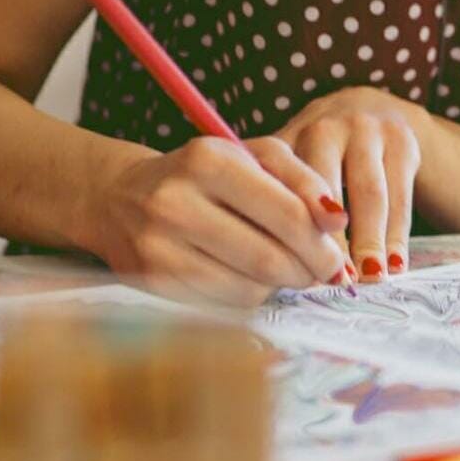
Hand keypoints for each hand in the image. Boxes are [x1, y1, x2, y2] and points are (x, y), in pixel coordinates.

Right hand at [90, 136, 352, 306]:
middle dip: (308, 272)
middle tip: (323, 274)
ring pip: (248, 288)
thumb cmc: (204, 174)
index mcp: (208, 160)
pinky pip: (221, 304)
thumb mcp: (254, 156)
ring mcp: (158, 247)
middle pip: (269, 258)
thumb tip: (338, 220)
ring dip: (280, 287)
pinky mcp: (150, 283)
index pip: (286, 213)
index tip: (338, 257)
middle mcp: (175, 203)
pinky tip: (250, 279)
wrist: (121, 197)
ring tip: (287, 271)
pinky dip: (248, 297)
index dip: (322, 243)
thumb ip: (302, 179)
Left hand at [274, 87, 427, 281]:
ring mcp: (365, 131)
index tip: (295, 273)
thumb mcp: (288, 167)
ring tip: (370, 279)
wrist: (373, 107)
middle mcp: (323, 128)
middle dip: (331, 241)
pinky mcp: (401, 140)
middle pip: (326, 189)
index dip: (288, 231)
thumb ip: (272, 206)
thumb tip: (261, 273)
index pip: (281, 190)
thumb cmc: (317, 156)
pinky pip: (399, 194)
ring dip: (370, 240)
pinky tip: (395, 264)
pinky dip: (397, 234)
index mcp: (284, 140)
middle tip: (335, 282)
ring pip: (369, 193)